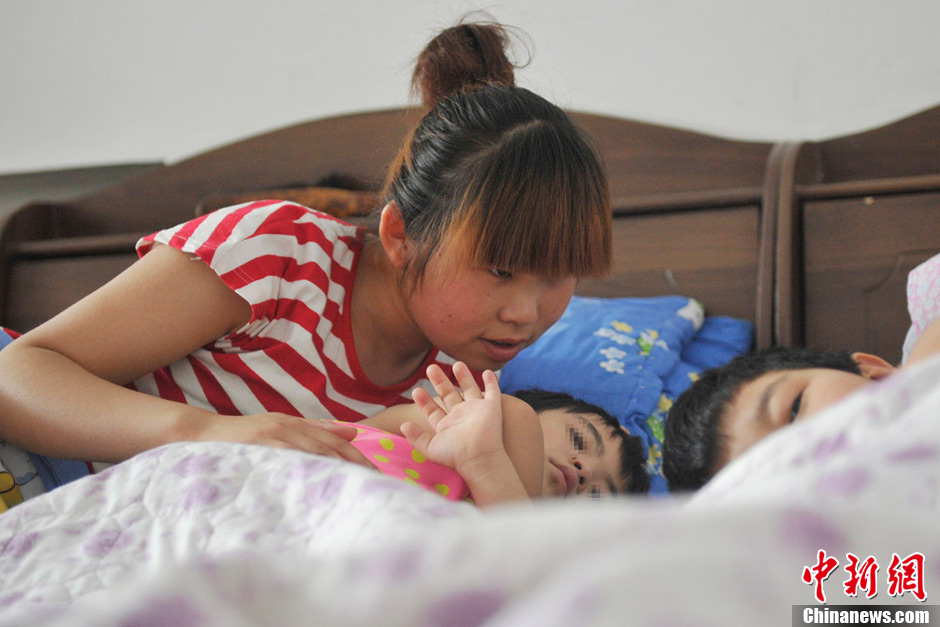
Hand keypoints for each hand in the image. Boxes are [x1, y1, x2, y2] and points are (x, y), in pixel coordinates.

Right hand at [188, 412, 372, 467]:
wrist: (199, 434)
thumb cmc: (241, 437)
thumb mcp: (279, 429)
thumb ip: (314, 430)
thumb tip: (353, 431)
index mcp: (294, 424)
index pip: (334, 441)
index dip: (357, 457)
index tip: (376, 474)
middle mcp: (287, 426)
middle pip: (330, 446)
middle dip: (355, 463)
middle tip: (376, 482)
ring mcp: (273, 435)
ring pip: (313, 451)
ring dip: (337, 466)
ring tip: (357, 483)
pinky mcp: (258, 445)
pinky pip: (287, 457)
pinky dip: (306, 466)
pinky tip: (320, 478)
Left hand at [400, 362, 503, 472]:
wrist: (478, 457)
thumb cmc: (455, 455)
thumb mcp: (430, 447)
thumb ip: (416, 437)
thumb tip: (403, 425)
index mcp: (446, 425)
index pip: (434, 410)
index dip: (425, 401)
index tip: (416, 391)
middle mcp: (461, 416)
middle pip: (449, 395)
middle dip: (440, 381)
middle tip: (431, 368)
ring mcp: (476, 411)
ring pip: (470, 389)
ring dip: (463, 377)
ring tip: (456, 364)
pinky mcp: (492, 408)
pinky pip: (492, 392)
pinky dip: (491, 382)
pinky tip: (488, 372)